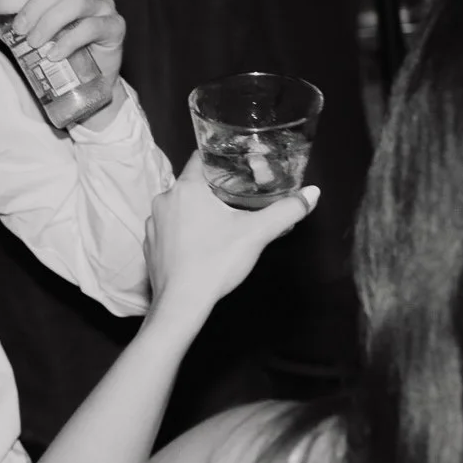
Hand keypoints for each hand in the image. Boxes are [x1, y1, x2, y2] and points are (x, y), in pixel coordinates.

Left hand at [0, 0, 126, 90]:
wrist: (77, 86)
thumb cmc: (51, 54)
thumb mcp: (19, 36)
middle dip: (35, 7)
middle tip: (20, 32)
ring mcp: (104, 7)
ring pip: (75, 2)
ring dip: (49, 23)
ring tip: (35, 45)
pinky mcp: (114, 27)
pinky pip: (90, 26)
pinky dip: (69, 40)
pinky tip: (55, 53)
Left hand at [145, 152, 319, 327]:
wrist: (182, 303)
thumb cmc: (216, 262)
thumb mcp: (257, 233)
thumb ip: (287, 210)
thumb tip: (312, 193)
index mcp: (186, 188)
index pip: (201, 158)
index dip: (220, 159)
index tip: (238, 167)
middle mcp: (164, 200)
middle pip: (192, 184)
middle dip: (214, 189)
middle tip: (238, 198)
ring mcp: (153, 224)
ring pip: (179, 207)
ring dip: (197, 211)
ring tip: (221, 222)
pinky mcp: (149, 245)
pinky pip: (169, 229)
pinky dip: (183, 231)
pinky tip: (201, 244)